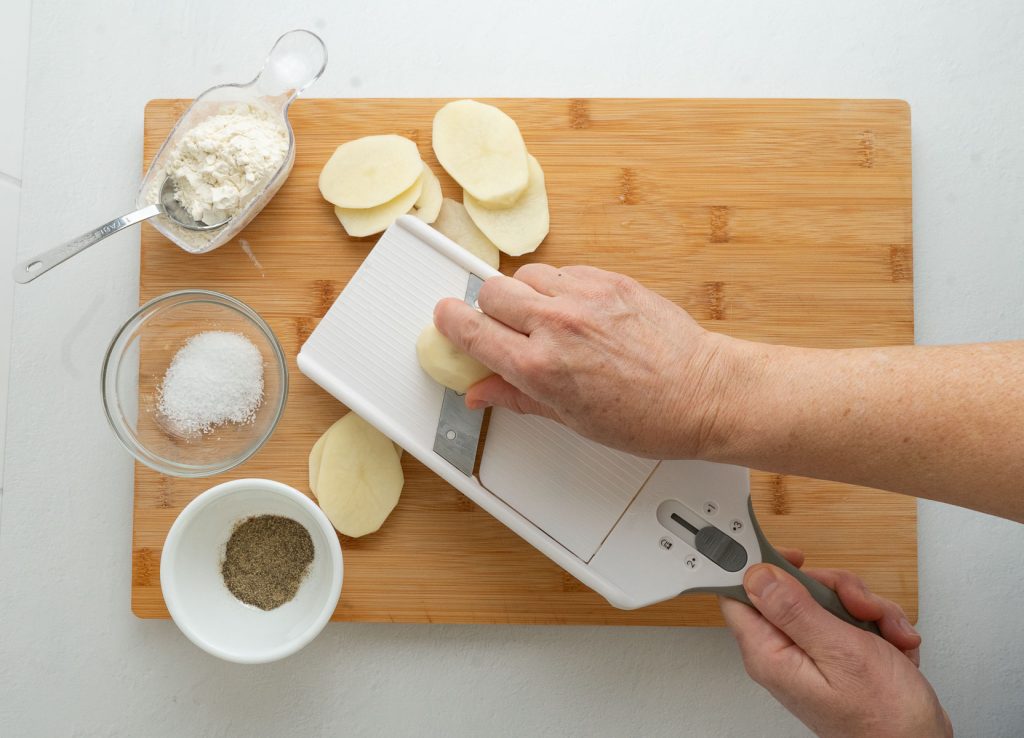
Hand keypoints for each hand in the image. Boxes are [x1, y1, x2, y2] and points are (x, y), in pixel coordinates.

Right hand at [433, 264, 735, 457]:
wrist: (702, 393)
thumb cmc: (647, 417)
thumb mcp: (571, 420)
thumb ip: (517, 397)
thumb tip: (482, 393)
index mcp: (539, 368)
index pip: (471, 331)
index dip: (451, 322)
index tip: (446, 319)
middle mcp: (557, 325)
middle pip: (490, 291)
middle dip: (488, 308)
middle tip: (502, 327)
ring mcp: (584, 297)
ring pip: (526, 275)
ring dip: (525, 294)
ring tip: (544, 319)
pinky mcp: (610, 279)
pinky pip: (565, 271)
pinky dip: (560, 287)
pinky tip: (575, 311)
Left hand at [719, 549, 950, 736]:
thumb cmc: (884, 719)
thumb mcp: (841, 652)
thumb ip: (795, 610)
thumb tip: (757, 576)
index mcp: (770, 652)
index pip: (740, 593)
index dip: (762, 566)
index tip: (795, 557)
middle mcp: (784, 652)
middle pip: (794, 588)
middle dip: (837, 590)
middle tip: (860, 608)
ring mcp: (812, 652)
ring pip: (829, 600)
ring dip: (867, 610)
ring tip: (886, 635)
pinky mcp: (837, 655)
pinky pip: (851, 618)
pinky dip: (879, 626)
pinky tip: (892, 645)